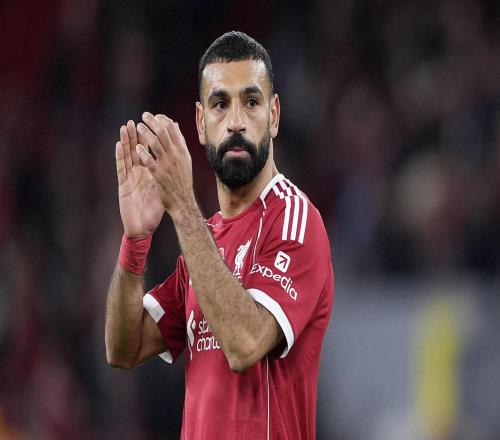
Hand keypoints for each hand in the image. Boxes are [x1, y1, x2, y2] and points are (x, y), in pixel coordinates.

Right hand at [115, 120, 164, 237]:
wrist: (143, 228)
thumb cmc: (153, 211)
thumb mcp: (162, 191)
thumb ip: (166, 177)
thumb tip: (177, 167)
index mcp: (148, 174)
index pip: (149, 153)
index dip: (151, 140)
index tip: (156, 125)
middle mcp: (138, 174)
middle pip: (137, 151)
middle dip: (138, 135)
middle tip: (138, 119)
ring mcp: (130, 179)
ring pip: (127, 156)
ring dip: (126, 141)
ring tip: (126, 126)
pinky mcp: (123, 186)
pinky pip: (121, 169)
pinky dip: (120, 156)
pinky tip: (118, 145)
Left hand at [136, 112, 195, 218]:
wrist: (183, 201)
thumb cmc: (182, 180)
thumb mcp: (185, 159)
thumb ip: (179, 142)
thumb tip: (175, 125)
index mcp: (183, 151)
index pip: (174, 130)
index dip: (163, 120)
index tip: (156, 116)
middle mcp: (176, 156)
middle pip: (164, 133)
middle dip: (153, 122)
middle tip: (144, 116)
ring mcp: (168, 165)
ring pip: (156, 144)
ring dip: (145, 133)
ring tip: (137, 127)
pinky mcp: (159, 175)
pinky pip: (149, 161)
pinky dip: (143, 153)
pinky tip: (137, 147)